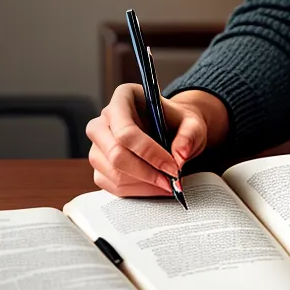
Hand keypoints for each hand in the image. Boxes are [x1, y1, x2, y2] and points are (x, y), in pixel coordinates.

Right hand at [86, 86, 227, 196]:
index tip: (173, 167)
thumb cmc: (178, 123)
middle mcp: (103, 120)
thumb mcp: (192, 123)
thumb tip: (180, 156)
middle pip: (115, 154)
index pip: (126, 130)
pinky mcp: (99, 166)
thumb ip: (189, 135)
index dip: (149, 152)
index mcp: (123, 98)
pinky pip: (112, 186)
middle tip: (172, 180)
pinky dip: (136, 191)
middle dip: (147, 172)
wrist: (172, 131)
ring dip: (143, 184)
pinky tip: (155, 186)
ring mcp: (97, 145)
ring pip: (113, 173)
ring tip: (168, 184)